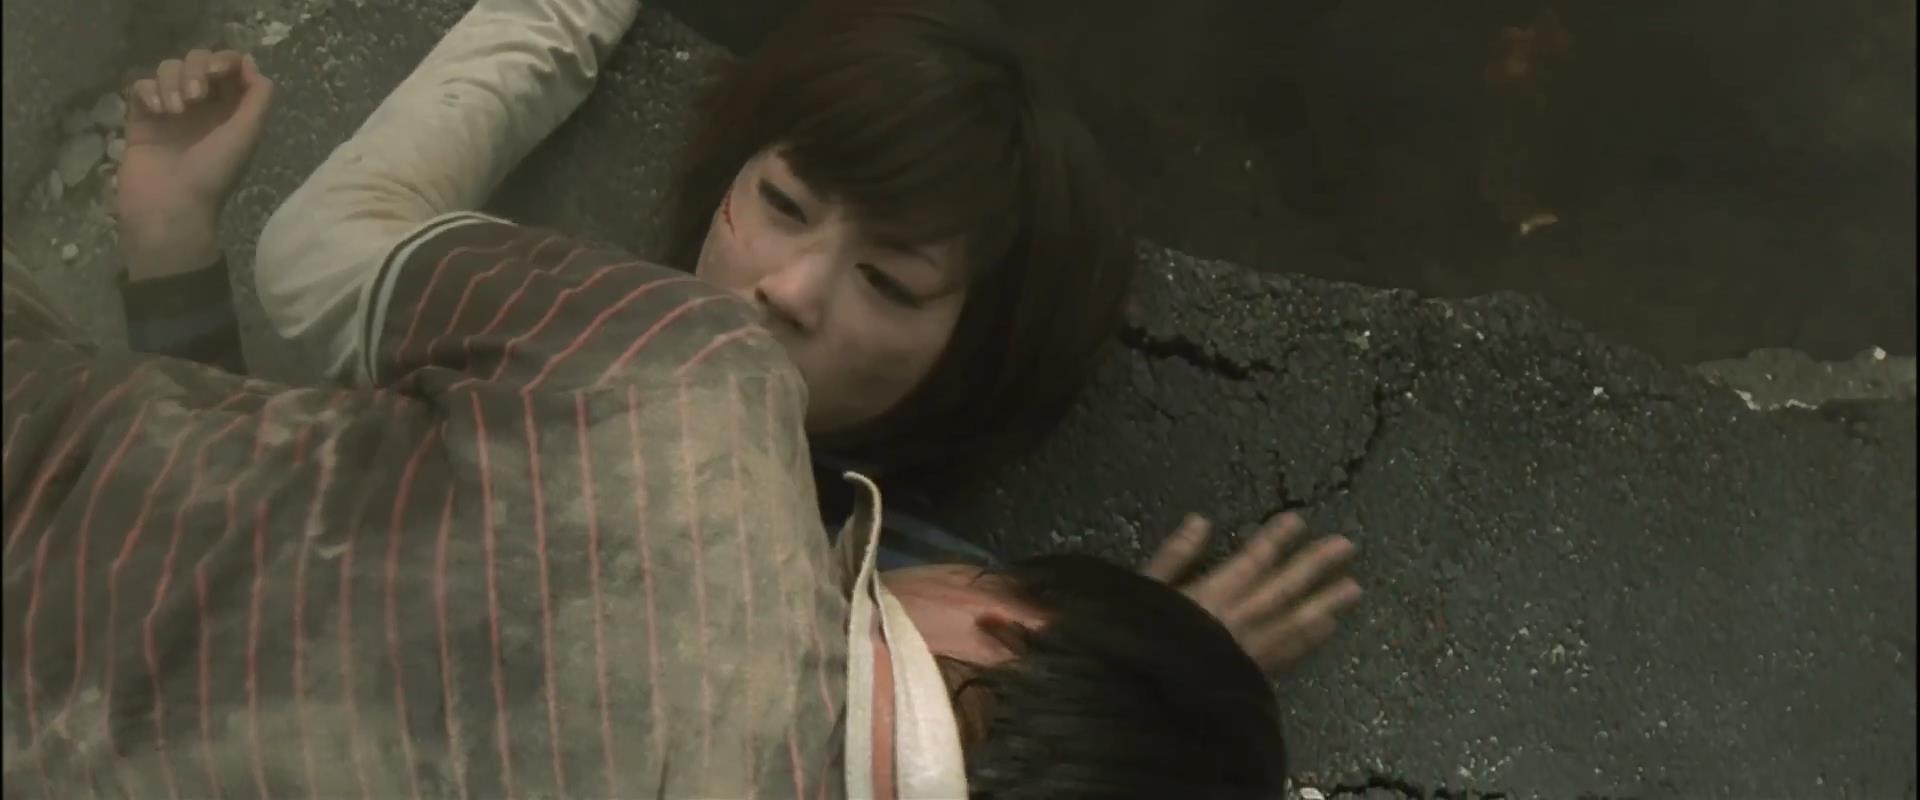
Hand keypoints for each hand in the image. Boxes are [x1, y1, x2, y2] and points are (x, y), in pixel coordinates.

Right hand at [117, 49, 273, 277]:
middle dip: (197, 69)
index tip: (219, 74)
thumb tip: (251, 63)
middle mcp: (202, 106)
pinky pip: (141, 85)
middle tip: (197, 97)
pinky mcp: (141, 116)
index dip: (224, 60)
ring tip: (176, 112)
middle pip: (197, 60)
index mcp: (231, 110)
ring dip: (173, 82)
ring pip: (168, 68)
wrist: (169, 205)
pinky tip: (158, 112)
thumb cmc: (214, 173)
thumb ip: (258, 98)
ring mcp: (170, 109)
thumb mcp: (247, 135)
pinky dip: (150, 91)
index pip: (228, 66)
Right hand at [1142, 512, 1362, 673]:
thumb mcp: (1143, 591)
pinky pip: (1290, 655)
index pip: (1252, 561)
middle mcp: (1239, 620)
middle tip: (1347, 546)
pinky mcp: (1253, 678)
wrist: (1146, 702)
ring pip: (1296, 622)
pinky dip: (1309, 639)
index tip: (1299, 520)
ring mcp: (1251, 650)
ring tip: (1354, 588)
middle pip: (1283, 588)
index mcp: (1211, 595)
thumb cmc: (1137, 640)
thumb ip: (1173, 557)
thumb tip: (1201, 521)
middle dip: (1314, 565)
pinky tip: (1328, 627)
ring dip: (1325, 602)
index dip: (1275, 540)